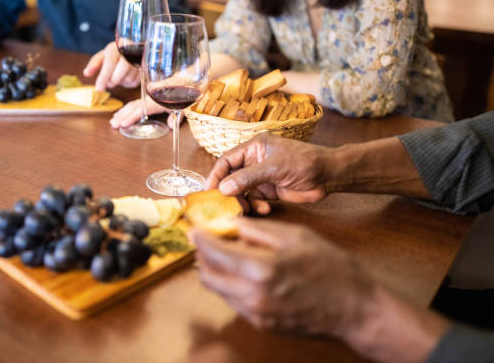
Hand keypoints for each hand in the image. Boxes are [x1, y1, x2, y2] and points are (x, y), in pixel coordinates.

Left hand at [83, 41, 139, 91]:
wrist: (134, 48)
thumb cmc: (116, 54)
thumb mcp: (104, 56)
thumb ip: (94, 64)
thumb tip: (86, 73)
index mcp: (116, 48)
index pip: (109, 64)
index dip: (103, 77)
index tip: (99, 89)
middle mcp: (128, 53)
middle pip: (119, 75)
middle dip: (112, 81)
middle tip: (109, 82)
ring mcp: (138, 61)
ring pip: (127, 80)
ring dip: (120, 81)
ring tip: (119, 74)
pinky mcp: (144, 69)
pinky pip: (134, 82)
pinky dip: (128, 82)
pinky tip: (127, 75)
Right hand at [109, 97, 181, 128]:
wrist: (188, 77)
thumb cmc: (187, 92)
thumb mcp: (185, 106)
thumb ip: (178, 116)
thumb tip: (171, 125)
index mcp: (157, 100)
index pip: (141, 109)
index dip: (131, 117)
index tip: (122, 123)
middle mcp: (151, 97)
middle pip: (133, 106)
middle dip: (122, 115)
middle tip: (113, 124)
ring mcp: (150, 96)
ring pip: (134, 104)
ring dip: (123, 112)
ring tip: (114, 119)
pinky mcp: (151, 95)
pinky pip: (138, 102)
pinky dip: (129, 107)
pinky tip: (124, 111)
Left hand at [193, 218, 449, 362]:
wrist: (354, 308)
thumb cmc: (330, 267)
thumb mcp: (295, 236)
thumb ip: (258, 230)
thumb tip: (232, 224)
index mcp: (260, 269)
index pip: (213, 253)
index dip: (200, 238)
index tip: (194, 228)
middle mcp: (252, 296)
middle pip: (208, 274)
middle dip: (202, 255)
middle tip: (206, 239)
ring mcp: (255, 314)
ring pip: (217, 290)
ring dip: (213, 270)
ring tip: (223, 252)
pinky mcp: (260, 324)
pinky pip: (232, 301)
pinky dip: (229, 284)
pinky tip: (242, 271)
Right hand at [206, 134, 331, 213]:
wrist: (329, 176)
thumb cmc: (305, 162)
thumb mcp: (273, 168)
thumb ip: (247, 178)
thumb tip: (223, 188)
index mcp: (253, 148)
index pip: (226, 161)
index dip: (216, 176)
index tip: (209, 192)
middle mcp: (254, 161)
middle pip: (231, 178)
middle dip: (229, 193)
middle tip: (228, 206)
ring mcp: (261, 177)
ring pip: (241, 192)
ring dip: (243, 202)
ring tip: (248, 209)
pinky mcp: (269, 191)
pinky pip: (254, 200)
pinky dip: (256, 206)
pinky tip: (265, 209)